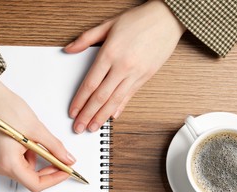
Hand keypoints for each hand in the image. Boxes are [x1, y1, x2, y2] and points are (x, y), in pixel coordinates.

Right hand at [0, 73, 75, 191]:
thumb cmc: (6, 109)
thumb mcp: (37, 130)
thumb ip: (55, 148)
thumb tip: (67, 159)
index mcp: (7, 162)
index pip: (35, 184)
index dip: (54, 179)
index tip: (65, 171)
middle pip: (30, 179)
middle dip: (47, 170)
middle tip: (61, 160)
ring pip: (25, 171)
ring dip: (37, 161)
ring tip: (38, 142)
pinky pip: (17, 163)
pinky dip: (28, 156)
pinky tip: (29, 142)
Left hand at [65, 0, 185, 132]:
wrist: (167, 18)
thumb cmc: (138, 20)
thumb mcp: (108, 24)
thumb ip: (85, 39)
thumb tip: (68, 49)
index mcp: (110, 53)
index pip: (90, 84)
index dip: (80, 101)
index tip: (73, 112)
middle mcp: (122, 66)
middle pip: (101, 97)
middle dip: (88, 115)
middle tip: (79, 127)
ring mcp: (135, 74)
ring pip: (115, 100)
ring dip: (102, 117)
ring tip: (93, 128)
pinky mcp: (146, 77)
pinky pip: (130, 96)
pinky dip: (120, 108)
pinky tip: (112, 117)